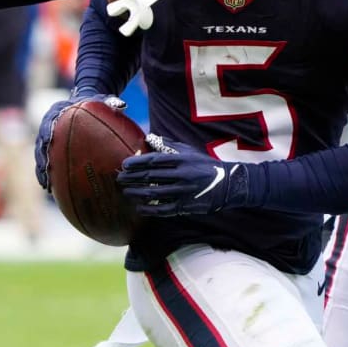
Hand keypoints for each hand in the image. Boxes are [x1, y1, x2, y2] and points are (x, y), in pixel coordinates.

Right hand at [34, 93, 126, 189]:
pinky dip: (48, 172)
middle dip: (41, 160)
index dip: (45, 137)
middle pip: (40, 145)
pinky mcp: (51, 146)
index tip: (46, 147)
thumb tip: (122, 105)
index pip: (47, 126)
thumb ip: (109, 101)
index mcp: (55, 113)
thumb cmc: (92, 101)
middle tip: (45, 175)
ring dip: (42, 170)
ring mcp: (47, 136)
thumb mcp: (101, 99)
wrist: (83, 100)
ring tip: (46, 186)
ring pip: (40, 155)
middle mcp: (48, 125)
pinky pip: (47, 160)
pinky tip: (52, 188)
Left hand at [116, 134, 251, 215]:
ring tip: (125, 191)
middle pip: (150, 176)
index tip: (124, 164)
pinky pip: (162, 209)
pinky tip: (139, 207)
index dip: (136, 162)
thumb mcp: (189, 151)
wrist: (228, 184)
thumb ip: (168, 145)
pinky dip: (149, 208)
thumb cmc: (204, 165)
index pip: (153, 160)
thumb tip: (148, 138)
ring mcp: (183, 191)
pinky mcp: (186, 206)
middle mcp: (181, 175)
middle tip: (119, 178)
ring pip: (153, 193)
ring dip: (136, 192)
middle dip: (131, 178)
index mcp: (181, 159)